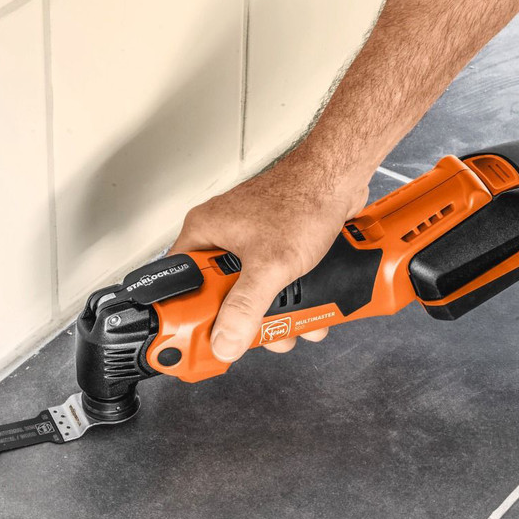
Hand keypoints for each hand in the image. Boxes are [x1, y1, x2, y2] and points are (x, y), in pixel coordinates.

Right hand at [168, 152, 369, 362]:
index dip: (187, 317)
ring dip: (275, 317)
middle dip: (244, 323)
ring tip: (293, 324)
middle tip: (258, 334)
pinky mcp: (272, 249)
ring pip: (249, 295)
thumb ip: (246, 307)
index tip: (201, 340)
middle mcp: (220, 237)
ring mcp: (247, 244)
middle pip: (217, 297)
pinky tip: (308, 309)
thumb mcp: (271, 265)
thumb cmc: (304, 198)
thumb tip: (225, 340)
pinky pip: (271, 285)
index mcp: (203, 233)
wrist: (340, 178)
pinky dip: (290, 301)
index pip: (178, 285)